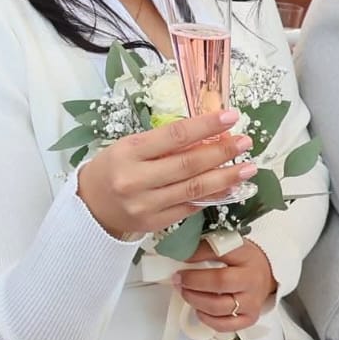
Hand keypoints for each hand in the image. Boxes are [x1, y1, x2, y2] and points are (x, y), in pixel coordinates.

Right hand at [76, 110, 255, 238]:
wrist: (91, 207)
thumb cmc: (113, 168)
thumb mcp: (130, 146)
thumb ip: (164, 143)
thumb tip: (207, 135)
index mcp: (128, 152)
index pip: (174, 136)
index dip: (205, 126)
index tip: (230, 116)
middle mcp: (136, 179)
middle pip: (188, 165)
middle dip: (221, 152)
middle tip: (245, 142)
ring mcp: (146, 204)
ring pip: (194, 190)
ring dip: (225, 178)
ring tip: (248, 168)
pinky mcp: (155, 223)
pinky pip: (189, 208)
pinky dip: (212, 197)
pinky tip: (229, 188)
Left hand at [174, 240, 275, 334]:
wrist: (264, 275)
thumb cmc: (243, 259)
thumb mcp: (229, 244)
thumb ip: (206, 247)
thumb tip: (181, 253)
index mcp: (246, 256)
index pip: (220, 252)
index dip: (197, 255)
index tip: (182, 257)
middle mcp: (251, 280)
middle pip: (220, 283)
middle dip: (193, 282)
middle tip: (179, 278)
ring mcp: (252, 302)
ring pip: (218, 307)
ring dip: (195, 301)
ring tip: (185, 292)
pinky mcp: (249, 318)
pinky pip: (224, 325)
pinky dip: (206, 319)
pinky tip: (198, 309)